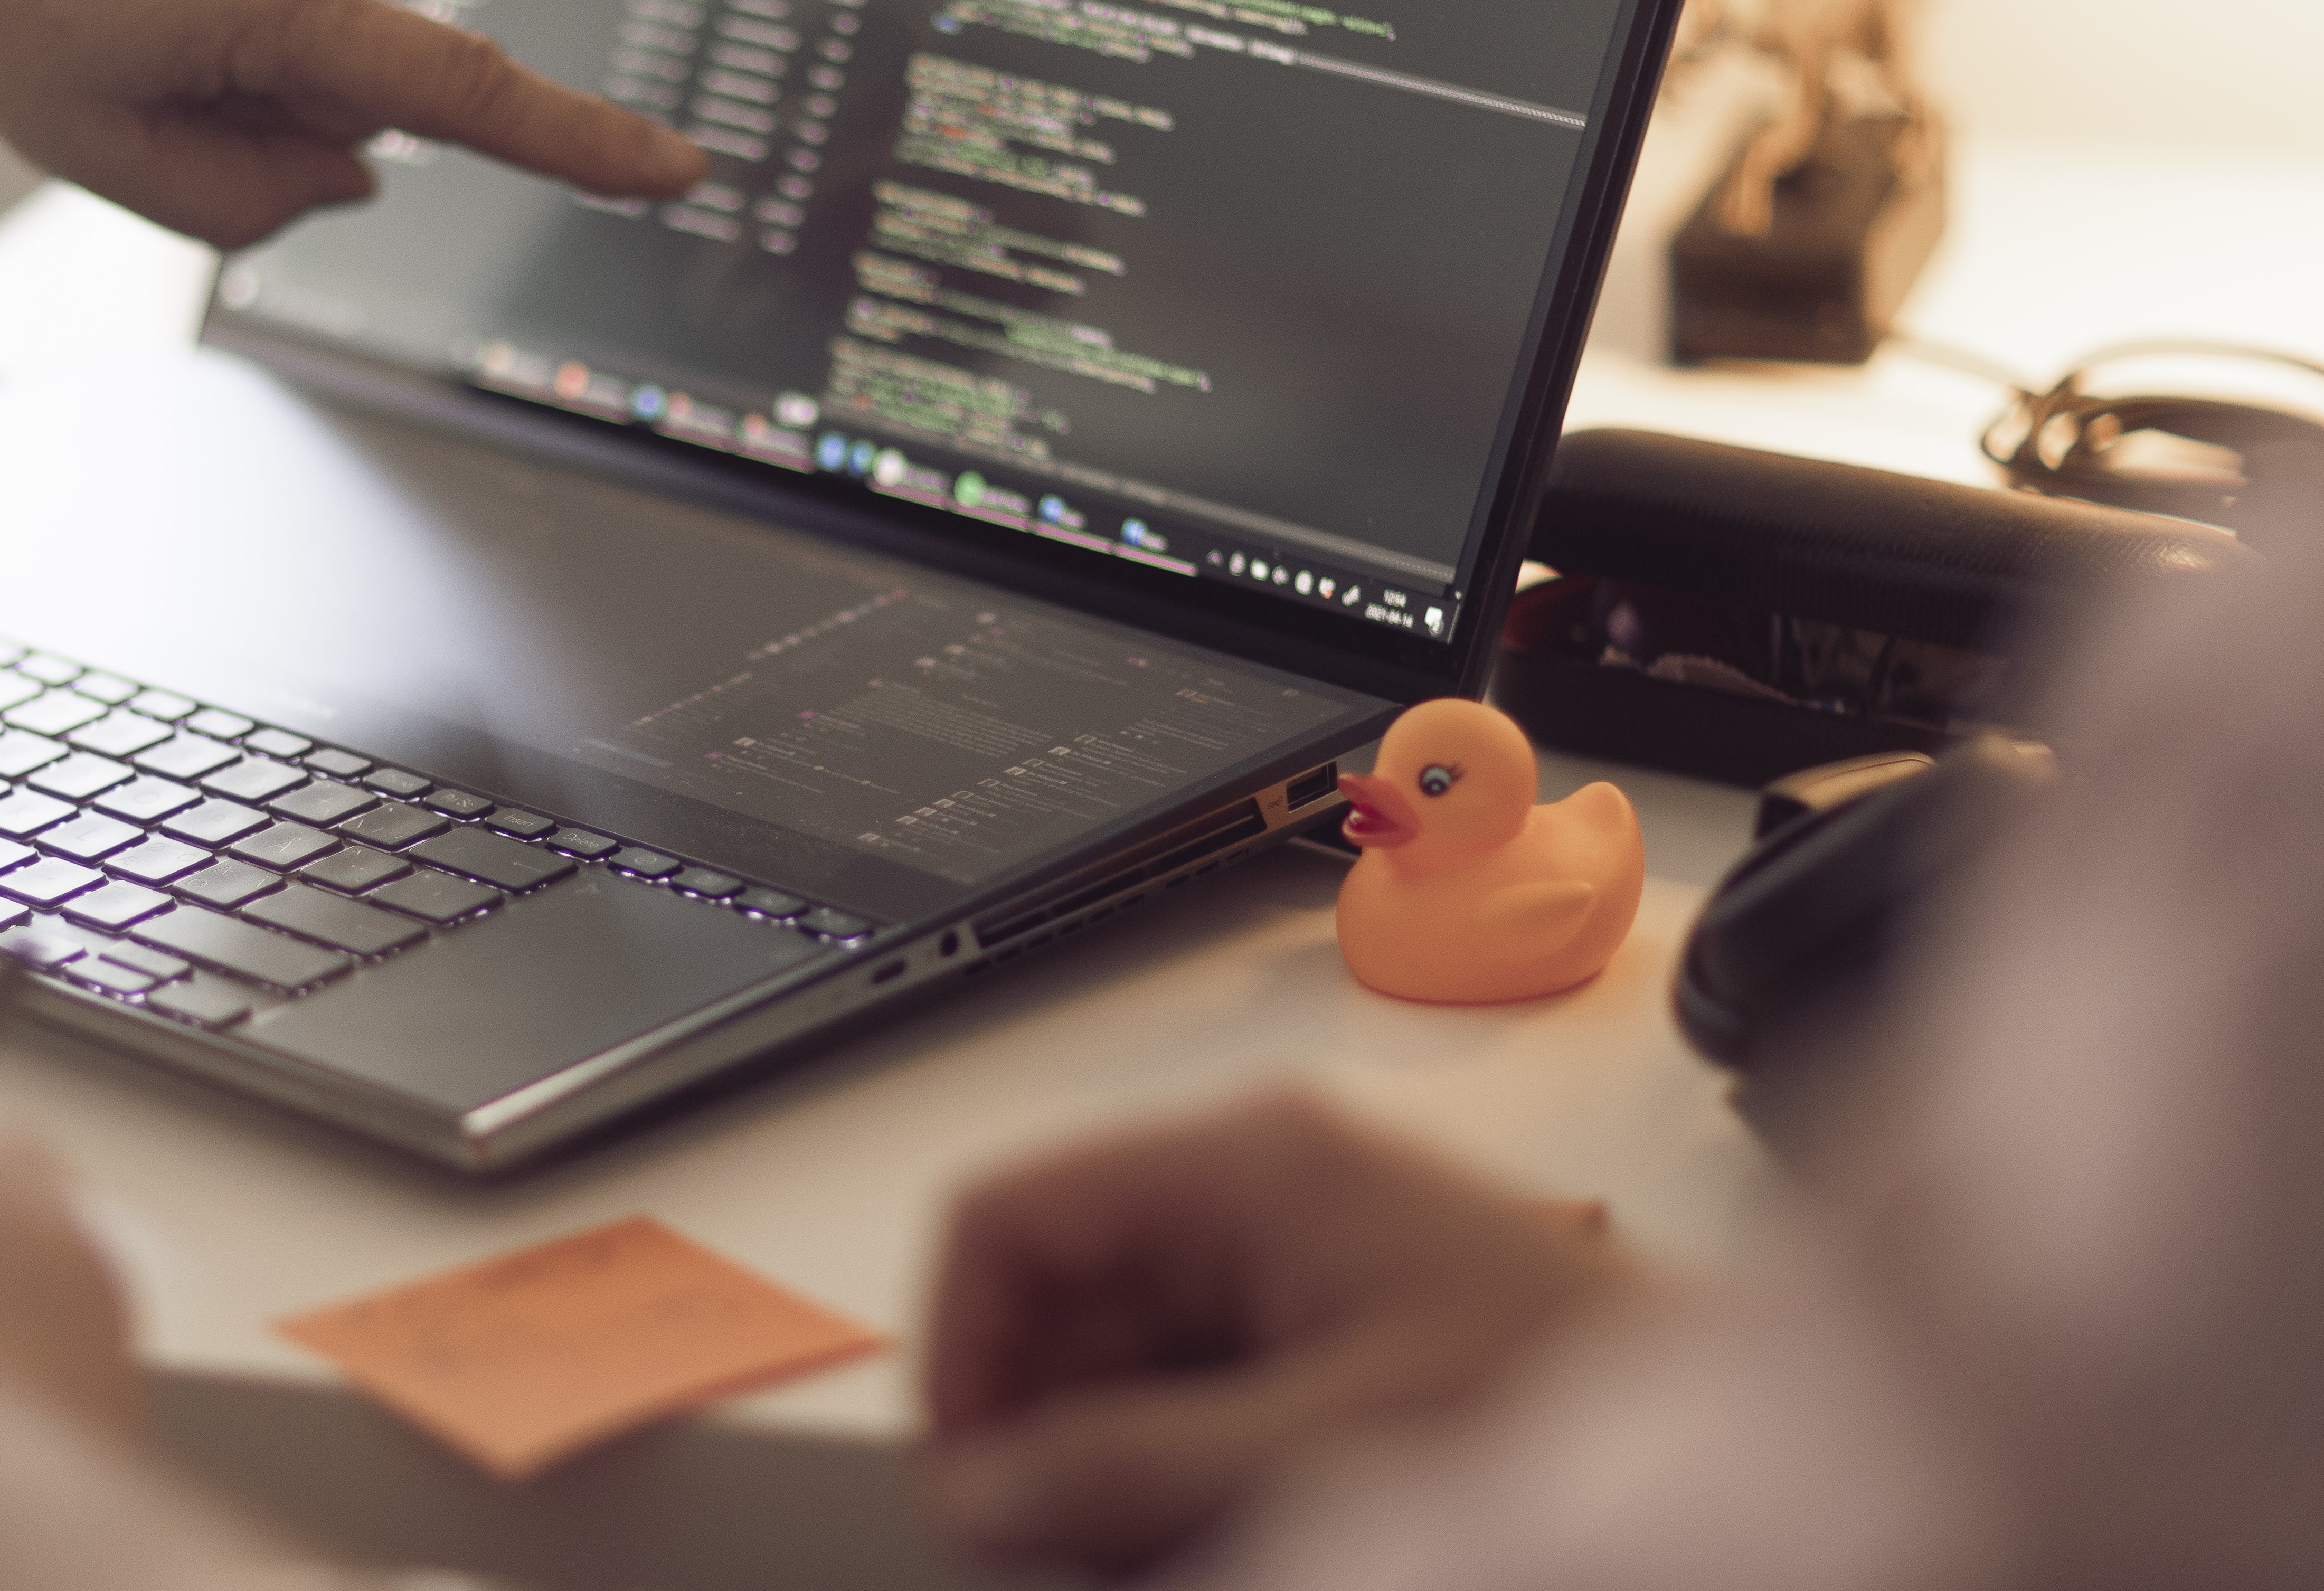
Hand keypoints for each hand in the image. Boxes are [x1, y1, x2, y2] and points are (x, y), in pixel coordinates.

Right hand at [920, 1092, 1632, 1577]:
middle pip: (1059, 1296)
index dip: (960, 1346)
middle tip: (1066, 1549)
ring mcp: (1288, 1256)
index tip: (966, 1479)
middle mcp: (1254, 1188)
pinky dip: (1179, 1478)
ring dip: (1113, 1467)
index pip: (1009, 1215)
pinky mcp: (1322, 1326)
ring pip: (1117, 1360)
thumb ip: (1133, 1472)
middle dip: (1046, 1427)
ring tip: (1169, 1546)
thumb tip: (977, 1489)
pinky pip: (1191, 1393)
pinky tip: (1222, 1535)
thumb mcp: (1322, 1446)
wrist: (1751, 1450)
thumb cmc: (1576, 1398)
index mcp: (1245, 1162)